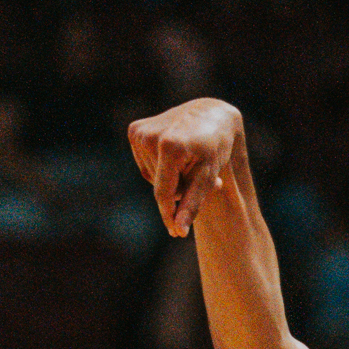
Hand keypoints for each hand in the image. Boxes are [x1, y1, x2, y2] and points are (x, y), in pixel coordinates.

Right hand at [128, 97, 240, 236]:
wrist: (210, 115)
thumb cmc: (214, 148)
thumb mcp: (207, 177)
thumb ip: (191, 204)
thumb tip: (178, 231)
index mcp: (169, 146)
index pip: (163, 193)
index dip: (169, 215)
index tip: (176, 234)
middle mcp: (149, 136)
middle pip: (159, 187)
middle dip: (178, 189)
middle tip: (201, 177)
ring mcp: (139, 131)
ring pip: (152, 178)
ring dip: (171, 178)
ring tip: (190, 163)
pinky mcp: (135, 130)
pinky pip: (146, 165)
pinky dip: (160, 167)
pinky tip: (175, 154)